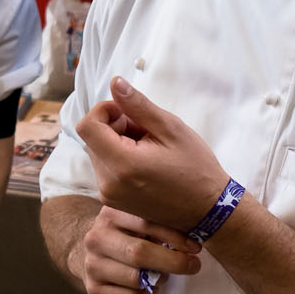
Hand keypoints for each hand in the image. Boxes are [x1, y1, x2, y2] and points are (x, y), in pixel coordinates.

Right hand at [69, 205, 201, 293]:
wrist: (92, 250)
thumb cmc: (127, 234)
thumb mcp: (139, 219)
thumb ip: (160, 223)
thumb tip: (193, 237)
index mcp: (110, 215)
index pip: (146, 223)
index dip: (175, 237)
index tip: (195, 247)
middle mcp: (96, 239)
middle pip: (139, 253)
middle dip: (173, 262)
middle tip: (192, 265)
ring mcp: (92, 265)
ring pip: (135, 279)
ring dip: (159, 279)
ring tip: (163, 274)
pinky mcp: (93, 289)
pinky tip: (148, 286)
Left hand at [79, 77, 230, 231]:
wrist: (207, 210)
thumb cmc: (196, 168)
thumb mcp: (171, 129)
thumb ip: (138, 105)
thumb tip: (115, 83)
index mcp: (122, 164)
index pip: (87, 126)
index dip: (104, 111)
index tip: (127, 112)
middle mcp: (108, 183)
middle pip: (92, 138)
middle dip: (114, 126)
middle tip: (146, 131)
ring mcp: (108, 195)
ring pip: (98, 152)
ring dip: (117, 142)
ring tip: (148, 148)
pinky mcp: (112, 201)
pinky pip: (104, 169)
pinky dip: (119, 158)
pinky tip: (144, 162)